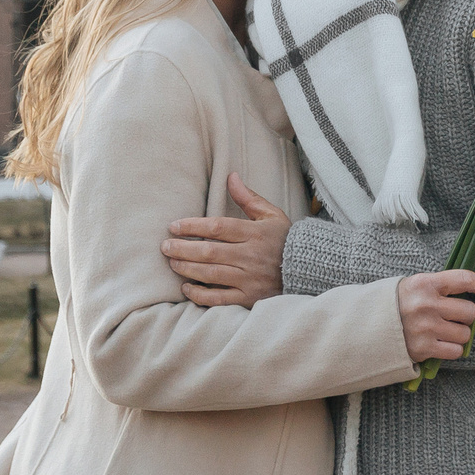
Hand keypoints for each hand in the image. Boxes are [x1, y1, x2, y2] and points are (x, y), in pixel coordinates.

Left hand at [164, 173, 290, 306]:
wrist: (310, 270)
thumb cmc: (285, 239)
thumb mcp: (270, 214)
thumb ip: (248, 198)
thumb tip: (230, 176)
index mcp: (255, 233)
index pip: (218, 228)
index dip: (193, 226)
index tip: (174, 226)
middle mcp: (250, 256)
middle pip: (209, 251)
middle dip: (183, 248)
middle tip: (165, 246)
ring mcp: (249, 279)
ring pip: (211, 274)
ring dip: (187, 268)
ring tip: (171, 263)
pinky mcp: (249, 298)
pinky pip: (219, 298)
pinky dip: (200, 294)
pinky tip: (186, 288)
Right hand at [396, 270, 474, 365]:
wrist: (371, 326)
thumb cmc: (402, 302)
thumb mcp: (421, 284)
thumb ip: (450, 280)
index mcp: (425, 283)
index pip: (464, 279)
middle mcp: (426, 304)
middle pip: (469, 311)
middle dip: (465, 316)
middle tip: (452, 317)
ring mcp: (425, 327)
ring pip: (465, 334)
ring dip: (459, 334)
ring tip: (442, 331)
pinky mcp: (423, 348)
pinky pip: (456, 351)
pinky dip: (451, 349)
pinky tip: (439, 343)